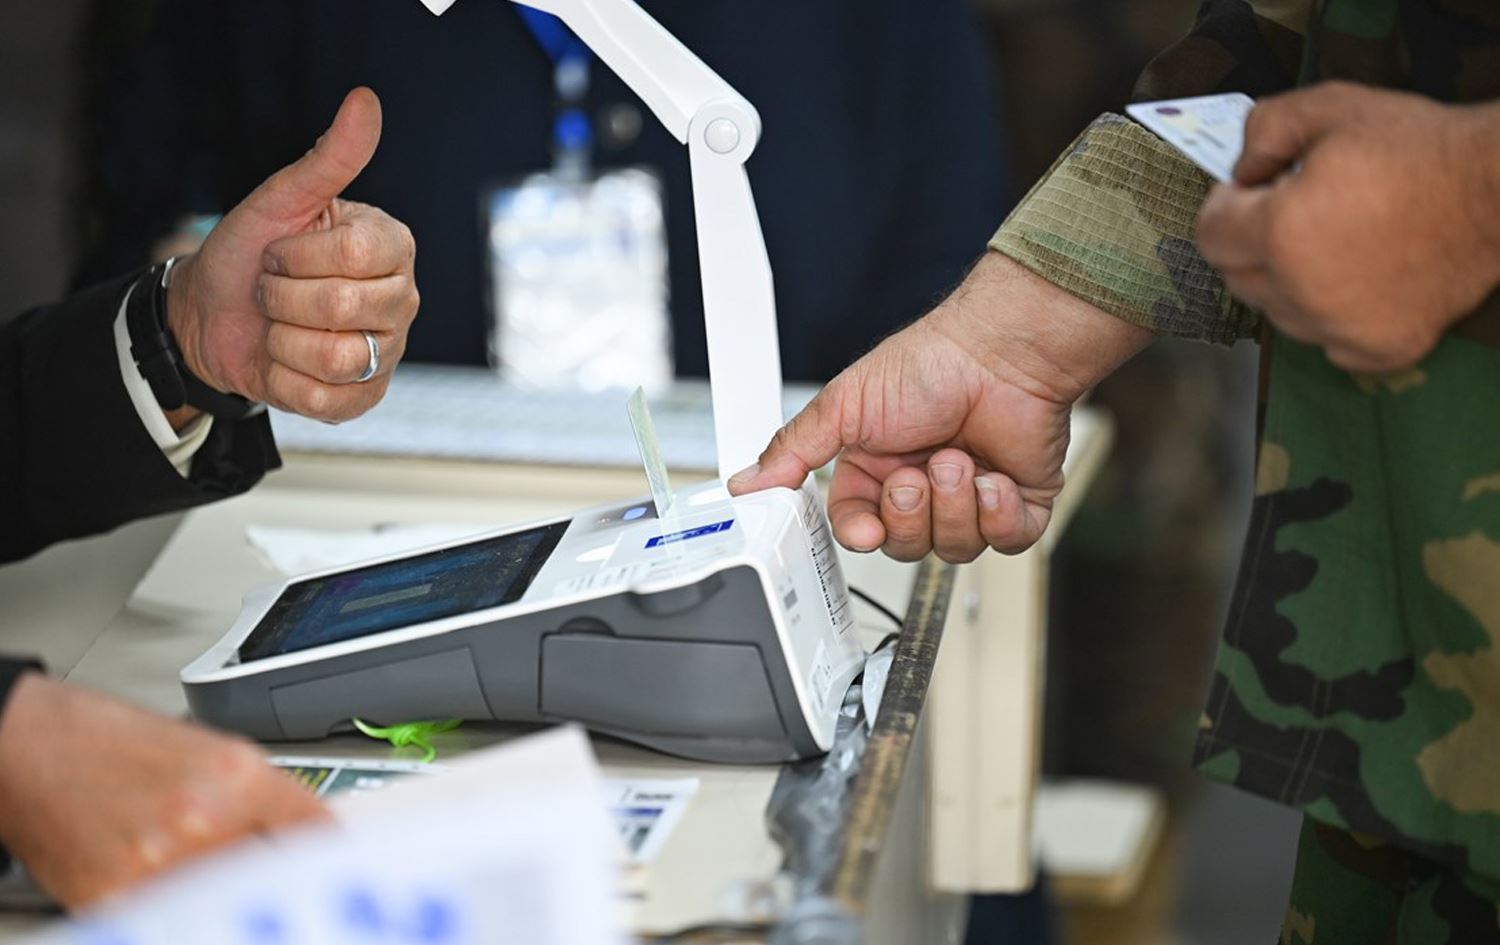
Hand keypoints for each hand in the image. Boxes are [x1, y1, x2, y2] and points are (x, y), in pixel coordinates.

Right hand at [0, 675, 325, 908]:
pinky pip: (174, 920)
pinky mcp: (116, 900)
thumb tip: (315, 836)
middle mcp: (203, 821)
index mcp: (238, 777)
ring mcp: (158, 866)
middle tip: (284, 887)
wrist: (36, 749)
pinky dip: (186, 913)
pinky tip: (175, 889)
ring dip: (232, 900)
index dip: (334, 857)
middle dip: (285, 884)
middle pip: (276, 878)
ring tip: (211, 876)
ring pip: (228, 904)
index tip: (343, 872)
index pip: (315, 833)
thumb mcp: (216, 753)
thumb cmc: (121, 745)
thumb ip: (270, 798)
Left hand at [167, 87, 419, 422]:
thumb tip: (366, 100)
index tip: (281, 249)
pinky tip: (284, 362)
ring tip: (279, 327)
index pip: (356, 253)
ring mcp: (386, 352)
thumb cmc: (248, 253)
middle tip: (273, 290)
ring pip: (335, 357)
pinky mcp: (364, 397)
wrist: (211, 318)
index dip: (298, 255)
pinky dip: (286, 381)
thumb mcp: (280, 200)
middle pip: (343, 305)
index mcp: (392, 246)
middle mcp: (402, 300)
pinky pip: (326, 398)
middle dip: (282, 297)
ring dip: (282, 341)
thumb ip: (329, 158)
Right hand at [728, 253, 1149, 561]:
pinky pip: (1006, 540)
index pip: (858, 527)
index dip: (863, 533)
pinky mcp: (1017, 505)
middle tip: (917, 475)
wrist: (1002, 351)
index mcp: (876, 469)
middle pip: (905, 545)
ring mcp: (970, 498)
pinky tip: (995, 478)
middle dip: (912, 513)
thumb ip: (793, 450)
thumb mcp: (843, 405)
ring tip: (959, 460)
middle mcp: (921, 488)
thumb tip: (746, 482)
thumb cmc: (931, 364)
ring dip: (955, 504)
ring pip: (954, 548)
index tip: (868, 528)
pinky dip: (999, 513)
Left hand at [1195, 82, 1499, 372]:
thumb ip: (1264, 130)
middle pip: (1237, 278)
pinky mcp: (1376, 349)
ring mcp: (1340, 327)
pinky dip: (1333, 315)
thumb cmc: (1421, 148)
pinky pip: (1326, 342)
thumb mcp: (1332, 107)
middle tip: (1298, 211)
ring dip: (1290, 281)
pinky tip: (1363, 277)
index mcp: (1282, 233)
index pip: (1208, 237)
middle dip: (1252, 244)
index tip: (1248, 194)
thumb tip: (1237, 172)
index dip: (1223, 208)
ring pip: (1278, 312)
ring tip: (1338, 241)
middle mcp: (1302, 291)